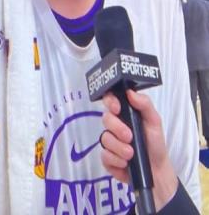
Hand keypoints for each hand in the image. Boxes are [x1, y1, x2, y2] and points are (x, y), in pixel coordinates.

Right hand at [101, 89, 177, 210]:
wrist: (157, 171)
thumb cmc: (155, 143)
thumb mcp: (155, 121)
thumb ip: (145, 104)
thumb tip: (130, 92)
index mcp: (124, 114)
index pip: (109, 100)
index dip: (110, 101)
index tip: (117, 108)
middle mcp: (114, 126)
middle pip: (105, 119)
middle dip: (117, 128)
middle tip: (129, 136)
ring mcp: (109, 142)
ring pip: (104, 139)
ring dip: (119, 147)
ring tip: (131, 154)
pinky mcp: (107, 158)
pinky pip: (104, 155)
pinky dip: (116, 160)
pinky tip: (126, 163)